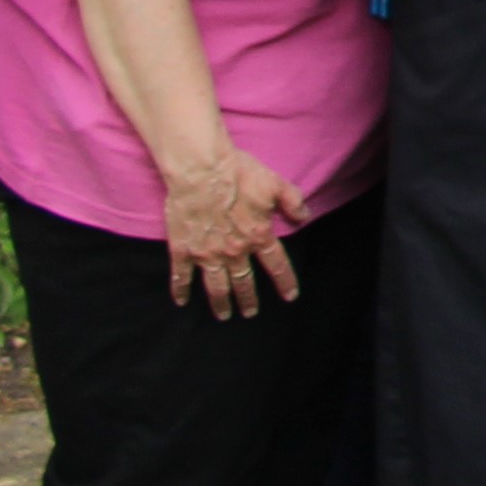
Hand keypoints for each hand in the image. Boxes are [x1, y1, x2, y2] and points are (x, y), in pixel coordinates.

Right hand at [156, 146, 310, 315]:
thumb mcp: (276, 183)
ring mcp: (207, 253)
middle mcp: (234, 251)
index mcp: (258, 236)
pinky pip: (181, 277)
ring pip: (216, 286)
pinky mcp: (182, 250)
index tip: (290, 297)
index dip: (285, 282)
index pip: (277, 265)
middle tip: (250, 313)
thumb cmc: (240, 173)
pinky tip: (181, 301)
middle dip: (248, 300)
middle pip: (244, 282)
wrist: (202, 170)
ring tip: (224, 315)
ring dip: (220, 303)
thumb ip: (293, 202)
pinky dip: (181, 291)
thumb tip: (305, 218)